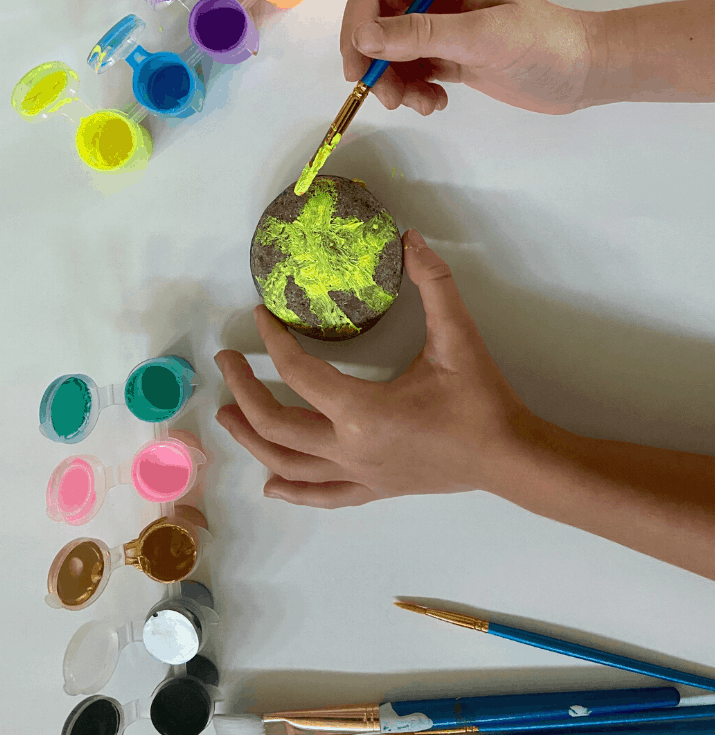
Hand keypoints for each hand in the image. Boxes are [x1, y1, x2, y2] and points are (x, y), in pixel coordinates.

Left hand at [214, 230, 530, 507]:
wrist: (509, 455)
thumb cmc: (481, 399)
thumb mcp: (458, 337)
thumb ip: (434, 283)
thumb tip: (411, 238)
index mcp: (364, 412)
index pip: (300, 374)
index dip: (273, 342)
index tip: (259, 316)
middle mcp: (351, 449)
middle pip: (277, 424)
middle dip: (244, 391)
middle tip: (225, 364)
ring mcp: (360, 475)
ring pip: (290, 465)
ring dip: (253, 440)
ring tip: (226, 417)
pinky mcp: (374, 489)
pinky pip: (323, 495)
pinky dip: (294, 491)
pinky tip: (272, 487)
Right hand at [340, 0, 597, 115]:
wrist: (585, 72)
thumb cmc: (543, 44)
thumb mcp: (482, 36)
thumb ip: (422, 34)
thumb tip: (363, 38)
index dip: (358, 23)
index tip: (359, 65)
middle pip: (377, 23)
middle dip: (374, 61)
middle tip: (387, 98)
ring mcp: (442, 29)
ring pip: (391, 53)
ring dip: (395, 82)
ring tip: (422, 104)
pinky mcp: (450, 57)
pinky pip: (411, 72)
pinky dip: (413, 91)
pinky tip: (436, 103)